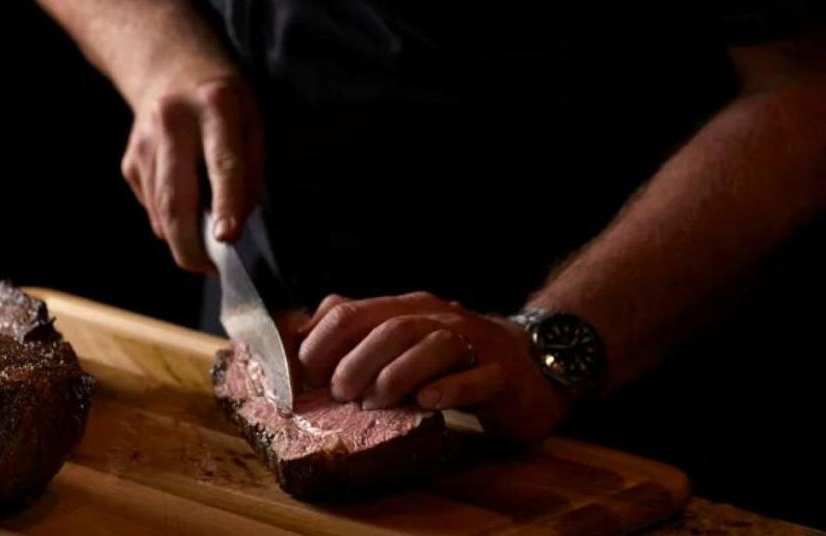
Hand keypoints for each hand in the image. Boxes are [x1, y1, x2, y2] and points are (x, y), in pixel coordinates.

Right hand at [121, 65, 263, 272]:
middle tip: (210, 270)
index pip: (221, 164)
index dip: (226, 205)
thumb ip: (249, 171)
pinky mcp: (129, 162)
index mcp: (215, 107)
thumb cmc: (223, 101)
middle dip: (191, 246)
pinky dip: (171, 220)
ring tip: (205, 244)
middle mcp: (172, 123)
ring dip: (183, 238)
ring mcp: (143, 144)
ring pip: (160, 212)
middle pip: (175, 200)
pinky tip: (185, 205)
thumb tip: (235, 226)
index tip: (227, 238)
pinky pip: (152, 207)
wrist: (168, 66)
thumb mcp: (253, 121)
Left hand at [297, 292, 567, 441]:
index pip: (352, 311)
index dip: (321, 342)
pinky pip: (476, 379)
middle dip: (356, 361)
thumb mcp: (400, 343)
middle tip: (341, 393)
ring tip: (376, 402)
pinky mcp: (502, 374)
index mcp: (406, 308)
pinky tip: (428, 402)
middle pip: (391, 328)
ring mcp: (474, 344)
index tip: (305, 374)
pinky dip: (448, 390)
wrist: (530, 368)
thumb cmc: (452, 360)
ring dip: (396, 375)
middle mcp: (439, 318)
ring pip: (433, 347)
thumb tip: (295, 339)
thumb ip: (354, 336)